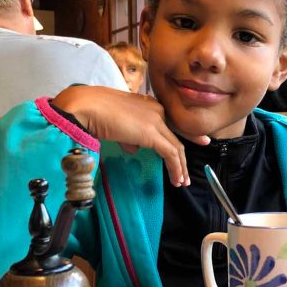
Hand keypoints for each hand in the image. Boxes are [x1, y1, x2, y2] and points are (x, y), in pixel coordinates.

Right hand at [52, 86, 209, 186]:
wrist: (88, 106)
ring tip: (181, 182)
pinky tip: (175, 179)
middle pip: (178, 135)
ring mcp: (156, 121)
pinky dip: (175, 168)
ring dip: (180, 167)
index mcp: (149, 105)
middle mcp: (157, 110)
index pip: (172, 122)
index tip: (198, 141)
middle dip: (185, 156)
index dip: (186, 134)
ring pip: (176, 147)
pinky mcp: (152, 134)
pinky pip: (170, 154)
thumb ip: (129, 136)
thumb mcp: (117, 125)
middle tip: (188, 172)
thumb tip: (134, 148)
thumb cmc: (95, 112)